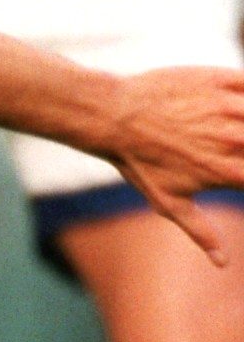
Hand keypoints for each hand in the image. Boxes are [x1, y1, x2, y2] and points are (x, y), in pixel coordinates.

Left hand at [107, 66, 243, 262]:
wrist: (112, 116)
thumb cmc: (139, 162)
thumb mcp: (169, 202)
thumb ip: (201, 232)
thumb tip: (223, 262)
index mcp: (229, 171)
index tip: (243, 176)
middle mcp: (235, 139)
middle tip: (240, 152)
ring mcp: (229, 106)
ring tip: (238, 133)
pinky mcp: (219, 79)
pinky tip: (240, 102)